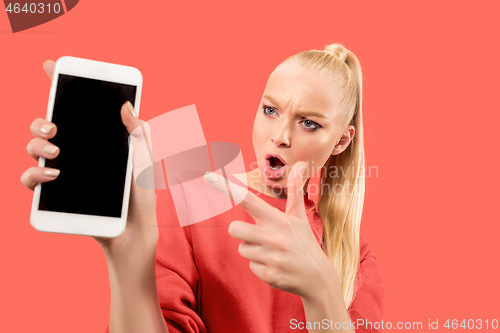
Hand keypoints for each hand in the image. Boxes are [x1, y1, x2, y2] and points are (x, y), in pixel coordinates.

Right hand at [21, 60, 157, 251]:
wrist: (133, 229)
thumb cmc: (140, 194)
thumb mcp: (146, 160)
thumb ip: (140, 133)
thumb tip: (126, 106)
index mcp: (96, 139)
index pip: (76, 108)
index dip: (61, 86)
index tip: (52, 66)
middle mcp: (76, 151)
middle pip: (47, 125)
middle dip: (43, 119)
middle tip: (55, 125)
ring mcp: (63, 171)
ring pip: (34, 148)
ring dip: (37, 143)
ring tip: (56, 151)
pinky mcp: (55, 194)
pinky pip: (31, 180)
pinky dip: (34, 174)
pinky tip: (52, 174)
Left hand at [204, 162, 334, 300]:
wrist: (318, 277)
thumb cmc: (304, 242)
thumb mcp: (299, 216)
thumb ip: (295, 190)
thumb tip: (299, 164)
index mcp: (278, 220)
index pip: (248, 200)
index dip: (227, 188)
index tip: (210, 176)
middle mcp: (273, 237)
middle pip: (234, 228)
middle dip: (241, 231)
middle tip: (257, 234)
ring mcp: (271, 257)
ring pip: (242, 249)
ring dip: (253, 250)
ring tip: (272, 252)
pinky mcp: (269, 275)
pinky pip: (251, 266)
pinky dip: (260, 266)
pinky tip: (275, 265)